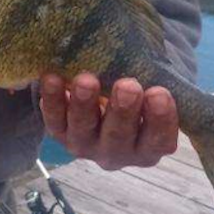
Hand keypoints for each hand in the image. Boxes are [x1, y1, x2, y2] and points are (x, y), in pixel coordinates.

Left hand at [38, 73, 179, 169]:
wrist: (104, 97)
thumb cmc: (137, 95)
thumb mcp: (151, 92)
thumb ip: (157, 85)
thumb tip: (153, 61)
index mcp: (148, 147)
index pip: (159, 140)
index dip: (161, 119)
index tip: (160, 93)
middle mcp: (118, 152)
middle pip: (119, 136)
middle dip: (123, 110)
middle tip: (128, 86)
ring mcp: (86, 145)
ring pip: (84, 129)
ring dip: (84, 105)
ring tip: (86, 81)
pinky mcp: (60, 134)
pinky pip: (54, 120)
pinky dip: (51, 100)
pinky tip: (52, 79)